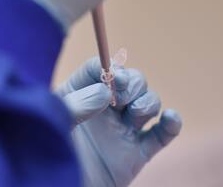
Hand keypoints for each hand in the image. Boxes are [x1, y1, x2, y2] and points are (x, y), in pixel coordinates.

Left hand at [56, 57, 181, 186]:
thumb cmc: (51, 154)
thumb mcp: (55, 124)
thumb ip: (76, 104)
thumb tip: (106, 92)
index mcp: (81, 95)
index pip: (99, 69)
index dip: (111, 67)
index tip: (116, 79)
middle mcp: (105, 108)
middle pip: (131, 81)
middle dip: (134, 84)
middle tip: (122, 98)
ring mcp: (123, 129)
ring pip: (149, 102)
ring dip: (148, 103)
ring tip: (134, 116)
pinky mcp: (138, 151)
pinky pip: (162, 134)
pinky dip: (171, 124)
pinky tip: (170, 119)